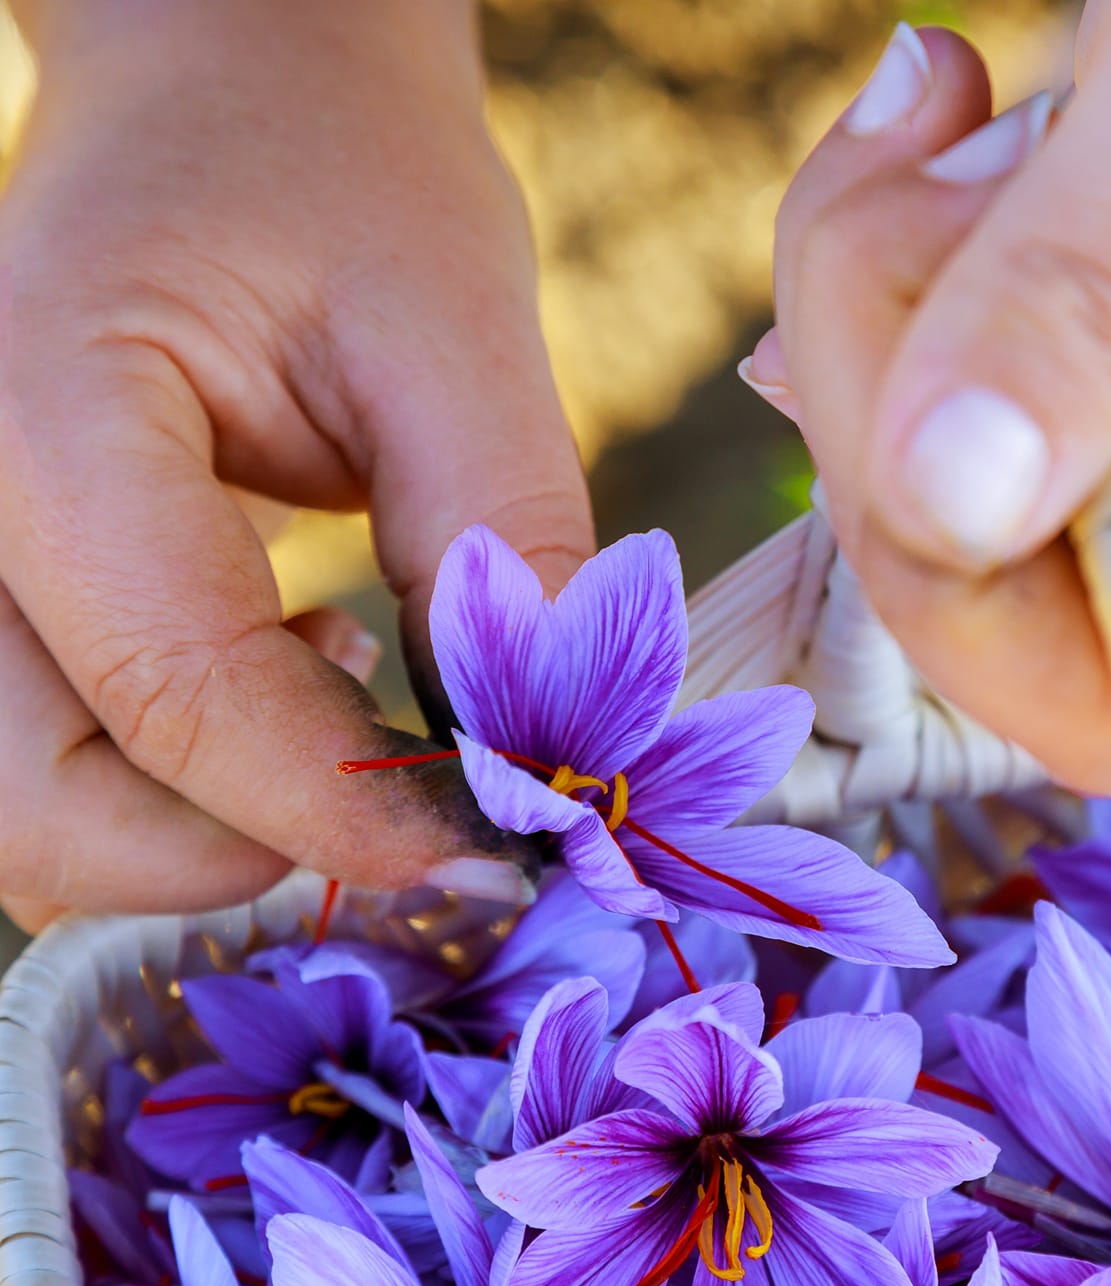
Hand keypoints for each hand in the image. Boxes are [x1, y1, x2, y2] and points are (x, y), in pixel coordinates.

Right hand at [0, 0, 592, 928]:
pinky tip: (293, 671)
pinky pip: (58, 759)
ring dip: (200, 829)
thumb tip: (547, 758)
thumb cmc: (342, 176)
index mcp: (44, 415)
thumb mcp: (454, 333)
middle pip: (38, 806)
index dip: (344, 807)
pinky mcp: (2, 584)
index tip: (489, 855)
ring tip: (342, 688)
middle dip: (238, 852)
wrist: (237, 96)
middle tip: (404, 795)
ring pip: (32, 812)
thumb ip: (500, 546)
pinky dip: (178, 786)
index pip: (177, 695)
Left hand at [759, 5, 1110, 790]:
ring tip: (963, 111)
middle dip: (877, 351)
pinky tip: (937, 131)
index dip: (951, 585)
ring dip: (869, 269)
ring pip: (887, 458)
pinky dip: (873, 245)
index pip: (1085, 700)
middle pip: (941, 565)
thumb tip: (949, 509)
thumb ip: (1105, 298)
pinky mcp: (1056, 368)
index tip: (932, 377)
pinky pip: (889, 373)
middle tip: (948, 151)